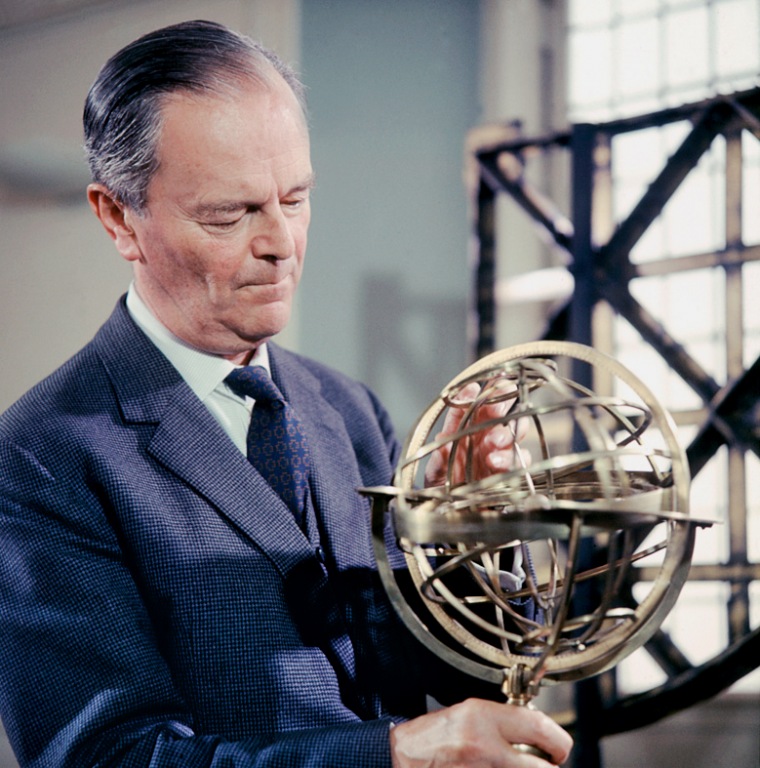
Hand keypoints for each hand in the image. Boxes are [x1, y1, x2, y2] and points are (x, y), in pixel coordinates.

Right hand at [390, 698, 572, 766]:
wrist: (402, 759)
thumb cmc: (431, 737)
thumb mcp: (466, 713)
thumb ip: (501, 721)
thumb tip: (535, 731)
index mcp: (482, 717)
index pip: (539, 726)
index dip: (559, 740)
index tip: (559, 747)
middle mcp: (485, 745)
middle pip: (542, 767)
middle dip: (548, 767)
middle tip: (546, 762)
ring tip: (514, 765)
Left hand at [424, 383, 528, 487]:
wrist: (456, 515)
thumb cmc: (445, 488)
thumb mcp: (436, 473)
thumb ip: (439, 458)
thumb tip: (441, 441)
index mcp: (463, 431)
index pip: (468, 406)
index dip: (470, 395)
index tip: (472, 389)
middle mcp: (483, 437)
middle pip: (498, 411)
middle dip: (500, 405)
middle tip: (496, 411)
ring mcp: (499, 452)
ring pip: (513, 433)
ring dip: (506, 434)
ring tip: (494, 443)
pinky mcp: (511, 471)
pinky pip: (520, 459)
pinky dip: (511, 458)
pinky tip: (496, 462)